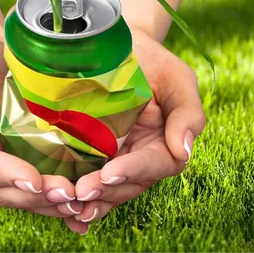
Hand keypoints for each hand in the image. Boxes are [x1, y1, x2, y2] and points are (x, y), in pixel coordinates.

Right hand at [0, 37, 77, 218]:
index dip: (7, 176)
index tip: (33, 179)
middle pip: (6, 191)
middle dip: (36, 195)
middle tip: (67, 193)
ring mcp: (0, 175)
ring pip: (24, 198)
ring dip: (51, 203)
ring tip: (77, 199)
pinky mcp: (22, 170)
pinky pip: (38, 192)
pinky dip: (58, 201)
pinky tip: (81, 204)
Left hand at [59, 28, 205, 234]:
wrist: (116, 43)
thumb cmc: (151, 60)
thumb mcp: (177, 78)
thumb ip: (188, 113)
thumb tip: (184, 149)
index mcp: (164, 142)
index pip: (155, 165)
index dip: (133, 171)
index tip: (110, 173)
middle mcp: (139, 155)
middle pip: (128, 184)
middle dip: (106, 191)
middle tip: (80, 192)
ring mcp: (114, 156)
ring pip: (107, 188)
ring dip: (91, 200)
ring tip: (70, 203)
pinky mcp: (90, 153)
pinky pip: (87, 178)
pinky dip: (78, 198)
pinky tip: (65, 211)